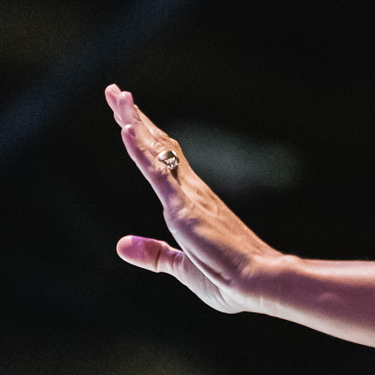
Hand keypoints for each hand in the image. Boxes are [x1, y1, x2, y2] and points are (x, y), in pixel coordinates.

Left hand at [104, 84, 280, 312]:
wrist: (259, 283)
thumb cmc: (229, 279)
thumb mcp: (182, 268)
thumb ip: (153, 254)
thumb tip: (121, 245)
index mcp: (191, 201)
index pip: (162, 159)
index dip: (142, 135)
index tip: (124, 114)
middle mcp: (191, 189)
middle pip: (157, 144)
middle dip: (133, 117)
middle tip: (115, 92)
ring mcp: (188, 195)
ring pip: (156, 149)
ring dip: (133, 121)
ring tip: (117, 95)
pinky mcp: (184, 207)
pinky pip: (156, 173)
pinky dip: (139, 150)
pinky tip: (125, 129)